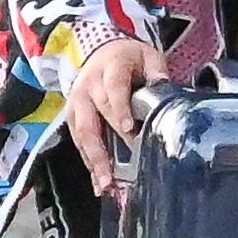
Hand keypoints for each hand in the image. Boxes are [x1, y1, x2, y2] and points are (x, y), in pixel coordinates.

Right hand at [64, 37, 168, 194]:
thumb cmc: (129, 59)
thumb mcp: (147, 55)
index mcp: (110, 68)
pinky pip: (79, 143)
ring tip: (106, 185)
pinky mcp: (72, 118)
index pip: (114, 89)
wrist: (101, 52)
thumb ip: (157, 71)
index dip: (120, 109)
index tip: (129, 130)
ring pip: (82, 136)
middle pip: (93, 120)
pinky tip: (99, 182)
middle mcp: (88, 88)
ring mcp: (77, 104)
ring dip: (94, 162)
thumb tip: (165, 88)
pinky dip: (90, 163)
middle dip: (104, 149)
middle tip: (115, 174)